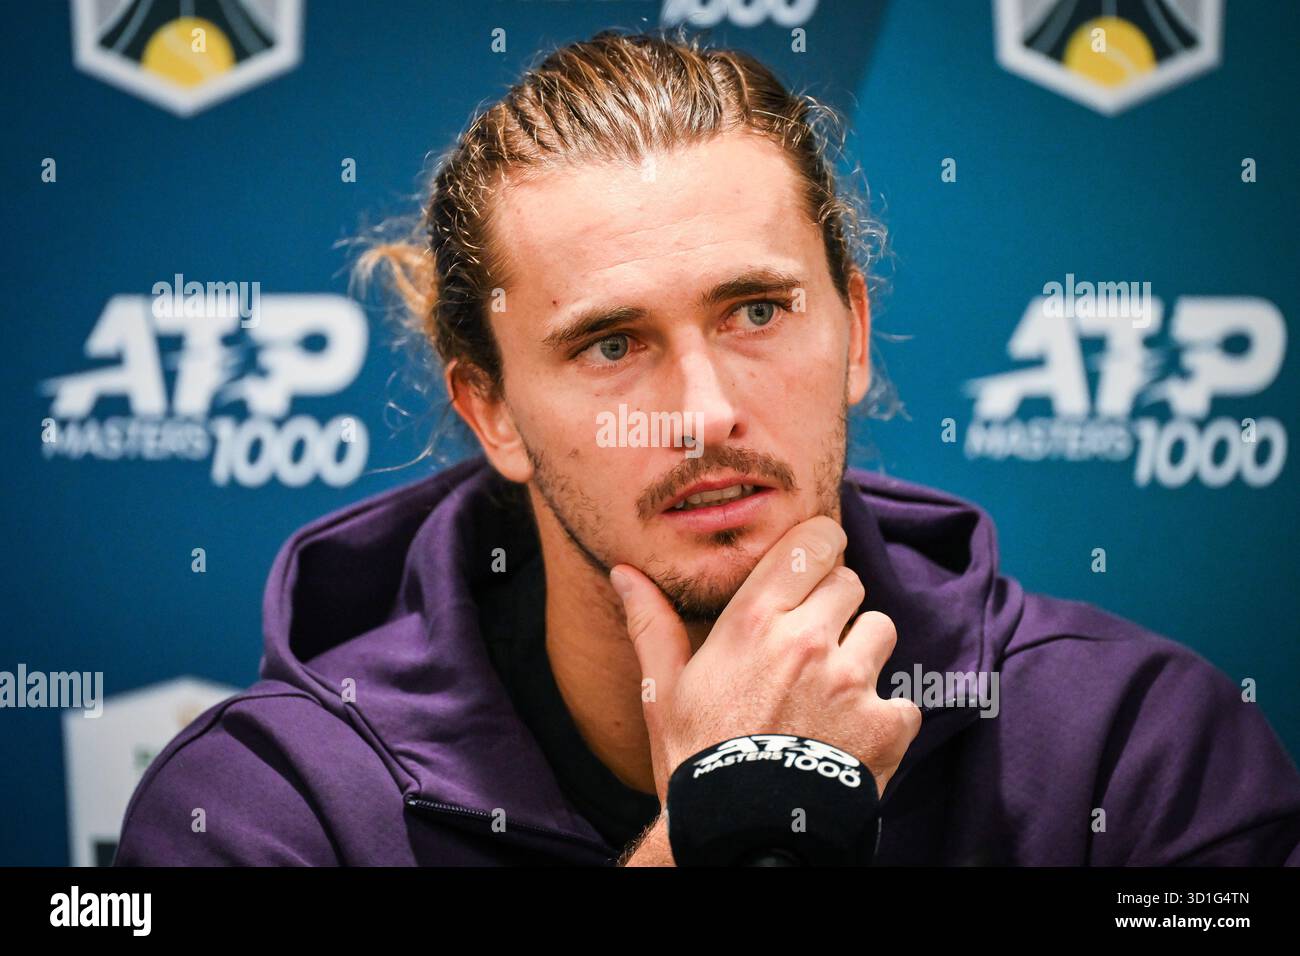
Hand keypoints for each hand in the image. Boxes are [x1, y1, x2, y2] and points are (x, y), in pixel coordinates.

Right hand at [610, 515, 921, 805]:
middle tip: (810, 644)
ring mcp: (851, 681)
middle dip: (834, 606)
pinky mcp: (885, 723)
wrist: (740, 837)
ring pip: (881, 630)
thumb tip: (624, 573)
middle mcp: (806, 640)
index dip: (819, 550)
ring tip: (831, 691)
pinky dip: (884, 716)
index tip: (813, 566)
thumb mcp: (662, 691)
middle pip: (850, 583)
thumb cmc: (697, 760)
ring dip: (863, 653)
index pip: (814, 544)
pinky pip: (904, 698)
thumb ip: (652, 624)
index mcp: (753, 622)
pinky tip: (850, 737)